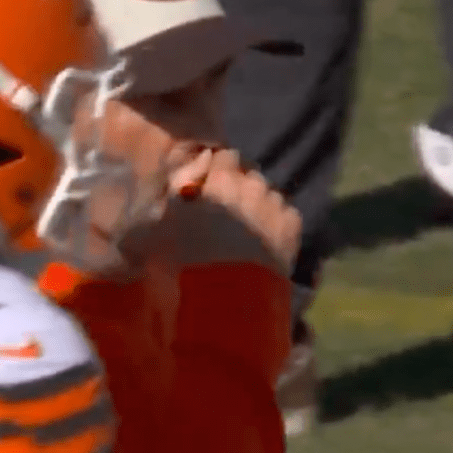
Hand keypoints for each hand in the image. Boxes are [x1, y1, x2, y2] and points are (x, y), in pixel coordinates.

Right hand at [164, 148, 301, 273]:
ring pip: (267, 194)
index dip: (216, 170)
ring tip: (246, 230)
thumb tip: (178, 182)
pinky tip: (264, 241)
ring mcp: (274, 202)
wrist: (228, 296)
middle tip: (224, 213)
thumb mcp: (159, 225)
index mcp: (218, 179)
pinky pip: (284, 213)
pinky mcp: (293, 224)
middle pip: (247, 175)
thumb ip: (171, 197)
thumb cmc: (185, 260)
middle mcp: (250, 183)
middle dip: (238, 188)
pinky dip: (276, 222)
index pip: (223, 156)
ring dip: (258, 205)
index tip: (208, 186)